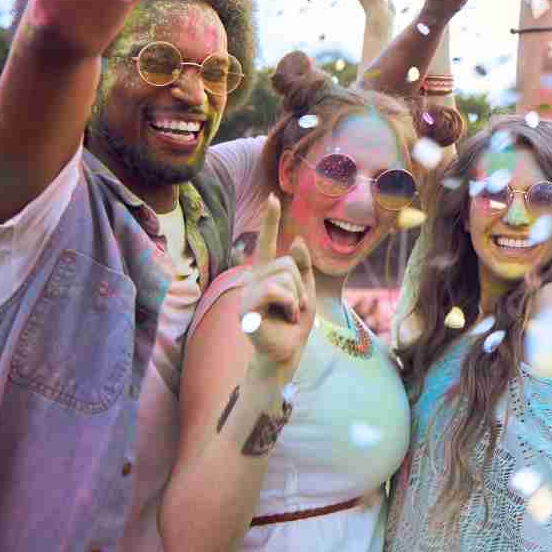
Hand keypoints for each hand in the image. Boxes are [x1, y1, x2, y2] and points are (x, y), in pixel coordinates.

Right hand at [239, 195, 315, 382]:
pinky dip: (290, 305)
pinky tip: (284, 319)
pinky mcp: (247, 310)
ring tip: (288, 315)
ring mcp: (247, 294)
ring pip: (284, 276)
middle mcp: (252, 279)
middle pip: (287, 263)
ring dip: (296, 298)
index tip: (273, 197)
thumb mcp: (305, 291)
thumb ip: (302, 267)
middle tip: (294, 308)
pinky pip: (276, 291)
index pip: (269, 243)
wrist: (286, 354)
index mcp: (266, 274)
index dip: (270, 220)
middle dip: (300, 286)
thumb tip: (297, 239)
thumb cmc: (293, 324)